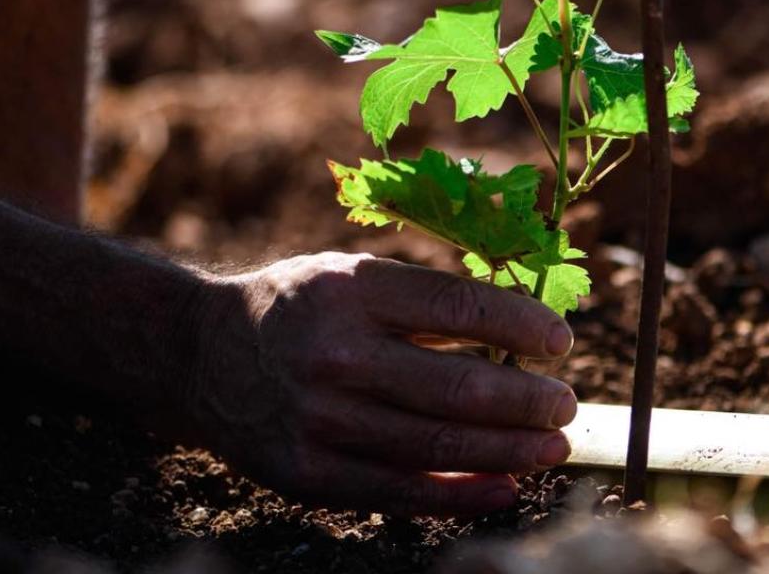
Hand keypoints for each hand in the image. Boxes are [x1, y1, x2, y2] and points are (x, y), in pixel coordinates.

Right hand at [188, 252, 577, 515]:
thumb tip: (516, 324)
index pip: (456, 306)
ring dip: (509, 451)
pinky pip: (401, 492)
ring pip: (437, 447)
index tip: (559, 339)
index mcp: (351, 290)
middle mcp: (335, 355)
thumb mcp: (350, 274)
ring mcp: (320, 420)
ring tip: (553, 446)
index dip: (519, 324)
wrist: (203, 355)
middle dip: (527, 400)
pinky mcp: (308, 474)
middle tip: (565, 403)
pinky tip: (505, 488)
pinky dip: (462, 495)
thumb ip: (422, 298)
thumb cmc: (298, 304)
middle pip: (457, 387)